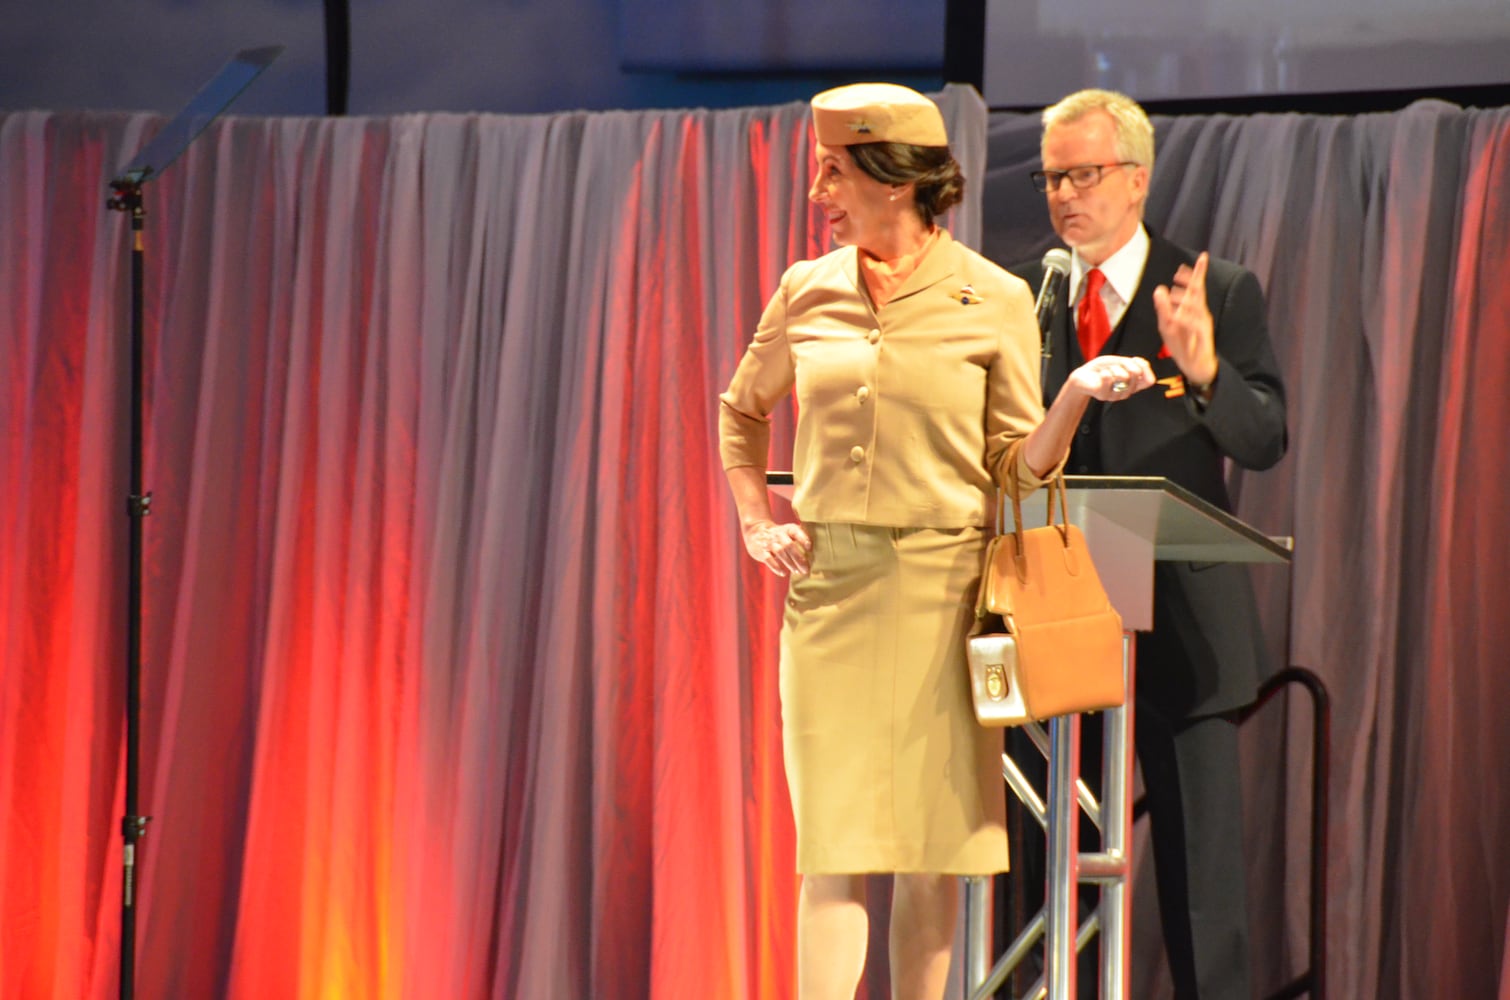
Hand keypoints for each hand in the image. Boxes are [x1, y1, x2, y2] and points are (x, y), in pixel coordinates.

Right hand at [742, 519, 811, 576]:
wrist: (755, 531)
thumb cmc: (779, 535)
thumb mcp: (788, 531)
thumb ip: (800, 538)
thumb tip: (814, 554)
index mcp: (787, 529)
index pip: (796, 531)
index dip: (803, 539)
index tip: (809, 548)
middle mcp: (778, 535)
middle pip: (789, 545)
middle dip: (798, 558)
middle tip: (806, 569)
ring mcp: (769, 543)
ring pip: (780, 552)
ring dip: (789, 563)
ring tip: (797, 572)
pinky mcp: (761, 552)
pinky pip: (768, 559)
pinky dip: (776, 566)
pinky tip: (783, 573)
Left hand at [1067, 354, 1155, 401]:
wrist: (1081, 377)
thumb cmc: (1101, 369)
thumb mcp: (1120, 363)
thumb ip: (1133, 364)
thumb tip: (1145, 365)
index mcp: (1133, 385)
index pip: (1149, 381)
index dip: (1144, 367)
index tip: (1133, 360)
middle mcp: (1126, 392)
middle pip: (1137, 373)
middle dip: (1126, 362)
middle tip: (1116, 364)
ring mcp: (1115, 395)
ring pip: (1123, 375)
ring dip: (1114, 368)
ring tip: (1107, 371)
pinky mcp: (1103, 395)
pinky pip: (1109, 378)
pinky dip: (1105, 371)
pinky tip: (1101, 374)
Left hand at [1152, 251, 1217, 384]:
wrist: (1196, 367)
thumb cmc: (1183, 345)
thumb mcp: (1168, 325)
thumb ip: (1164, 307)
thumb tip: (1159, 289)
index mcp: (1193, 310)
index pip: (1196, 288)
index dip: (1196, 273)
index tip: (1196, 259)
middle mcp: (1200, 314)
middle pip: (1198, 294)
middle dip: (1192, 280)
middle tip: (1181, 270)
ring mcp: (1203, 325)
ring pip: (1196, 309)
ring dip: (1186, 299)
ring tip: (1174, 291)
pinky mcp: (1203, 338)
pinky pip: (1196, 327)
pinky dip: (1188, 320)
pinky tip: (1180, 314)